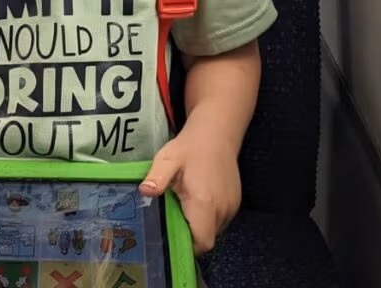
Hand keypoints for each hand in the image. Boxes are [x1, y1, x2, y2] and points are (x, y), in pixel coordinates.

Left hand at [139, 127, 241, 253]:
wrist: (216, 133)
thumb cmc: (189, 148)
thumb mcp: (167, 159)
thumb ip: (157, 177)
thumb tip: (145, 192)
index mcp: (205, 203)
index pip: (202, 242)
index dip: (187, 246)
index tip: (171, 236)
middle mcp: (222, 209)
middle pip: (207, 238)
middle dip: (190, 235)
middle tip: (173, 217)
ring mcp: (231, 206)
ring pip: (215, 230)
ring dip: (200, 226)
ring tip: (185, 207)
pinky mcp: (235, 202)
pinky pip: (221, 220)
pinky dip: (209, 218)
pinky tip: (198, 200)